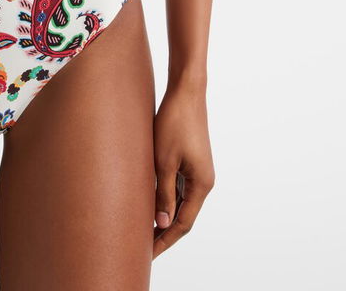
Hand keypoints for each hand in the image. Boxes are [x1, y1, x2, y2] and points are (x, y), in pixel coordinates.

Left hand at [152, 83, 214, 257]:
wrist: (186, 91)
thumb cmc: (174, 122)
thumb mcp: (164, 160)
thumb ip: (163, 193)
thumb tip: (162, 224)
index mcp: (201, 184)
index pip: (182, 223)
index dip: (165, 240)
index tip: (148, 254)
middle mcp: (203, 180)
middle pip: (183, 215)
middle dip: (163, 232)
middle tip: (143, 247)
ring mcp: (197, 169)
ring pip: (179, 200)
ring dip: (163, 214)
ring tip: (142, 228)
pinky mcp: (190, 158)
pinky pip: (177, 185)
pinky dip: (165, 196)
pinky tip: (149, 201)